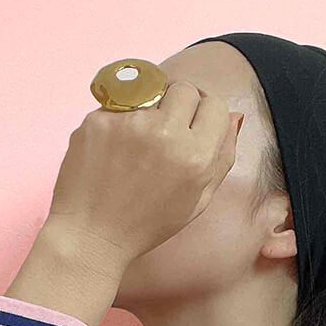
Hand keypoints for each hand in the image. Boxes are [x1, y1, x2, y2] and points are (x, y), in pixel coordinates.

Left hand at [45, 81, 244, 263]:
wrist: (91, 236)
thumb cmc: (146, 224)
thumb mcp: (197, 201)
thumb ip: (221, 158)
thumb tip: (235, 118)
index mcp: (195, 158)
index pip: (215, 105)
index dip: (204, 116)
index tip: (191, 127)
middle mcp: (164, 134)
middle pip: (183, 89)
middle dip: (178, 105)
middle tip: (164, 132)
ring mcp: (128, 123)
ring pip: (148, 93)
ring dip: (147, 111)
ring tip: (134, 147)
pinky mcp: (97, 120)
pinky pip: (116, 106)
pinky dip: (116, 123)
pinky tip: (111, 153)